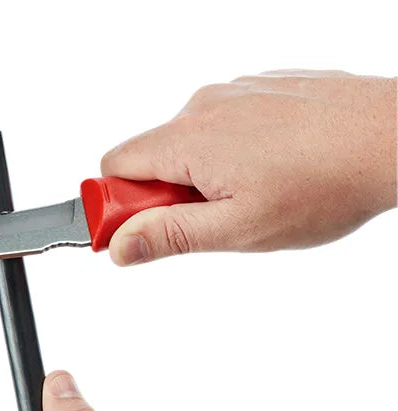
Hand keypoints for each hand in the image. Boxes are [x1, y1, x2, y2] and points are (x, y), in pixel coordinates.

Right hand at [101, 70, 396, 264]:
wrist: (392, 137)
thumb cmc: (323, 185)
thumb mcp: (239, 229)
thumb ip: (171, 236)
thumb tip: (119, 246)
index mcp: (189, 140)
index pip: (114, 168)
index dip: (117, 205)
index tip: (142, 230)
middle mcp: (202, 107)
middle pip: (149, 156)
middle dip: (165, 195)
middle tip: (209, 220)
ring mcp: (232, 93)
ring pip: (186, 143)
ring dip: (199, 176)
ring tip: (248, 195)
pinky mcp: (256, 91)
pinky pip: (219, 125)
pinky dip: (226, 152)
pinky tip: (266, 169)